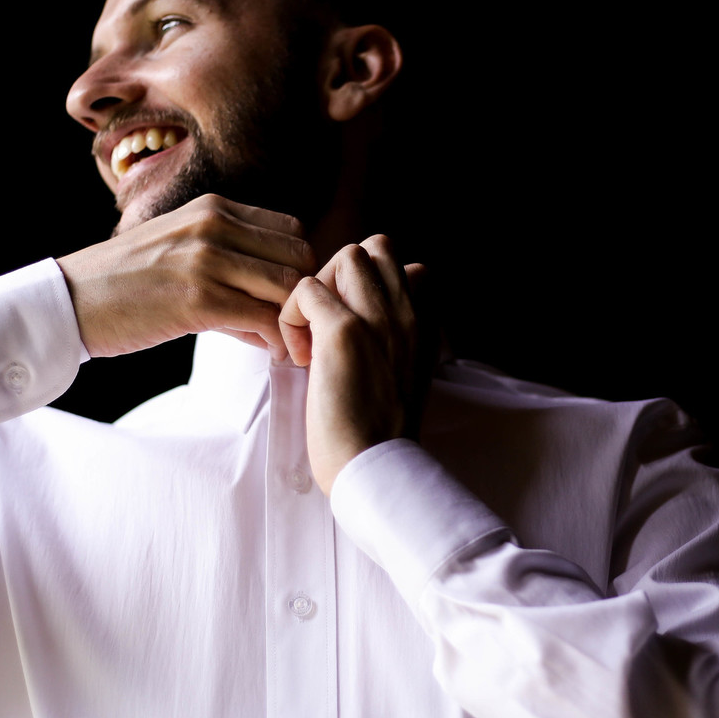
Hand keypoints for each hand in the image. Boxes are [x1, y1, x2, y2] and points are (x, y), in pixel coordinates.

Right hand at [55, 193, 316, 359]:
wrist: (70, 300)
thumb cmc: (127, 281)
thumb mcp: (180, 246)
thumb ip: (229, 261)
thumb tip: (275, 301)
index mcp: (214, 208)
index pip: (292, 232)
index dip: (302, 268)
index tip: (296, 301)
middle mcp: (214, 225)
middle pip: (300, 258)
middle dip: (307, 297)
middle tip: (300, 328)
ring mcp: (206, 259)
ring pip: (287, 288)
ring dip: (296, 323)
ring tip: (287, 344)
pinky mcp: (197, 298)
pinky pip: (263, 318)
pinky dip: (277, 341)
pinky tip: (270, 354)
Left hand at [279, 235, 431, 495]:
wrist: (376, 468)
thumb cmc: (381, 432)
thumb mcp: (406, 374)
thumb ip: (395, 339)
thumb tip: (358, 317)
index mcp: (427, 324)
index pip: (407, 265)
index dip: (371, 285)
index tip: (355, 325)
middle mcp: (411, 314)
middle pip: (375, 248)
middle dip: (342, 277)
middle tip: (327, 324)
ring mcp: (380, 320)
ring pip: (344, 256)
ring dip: (319, 290)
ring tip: (313, 336)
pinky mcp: (345, 335)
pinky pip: (305, 289)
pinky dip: (292, 316)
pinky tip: (300, 355)